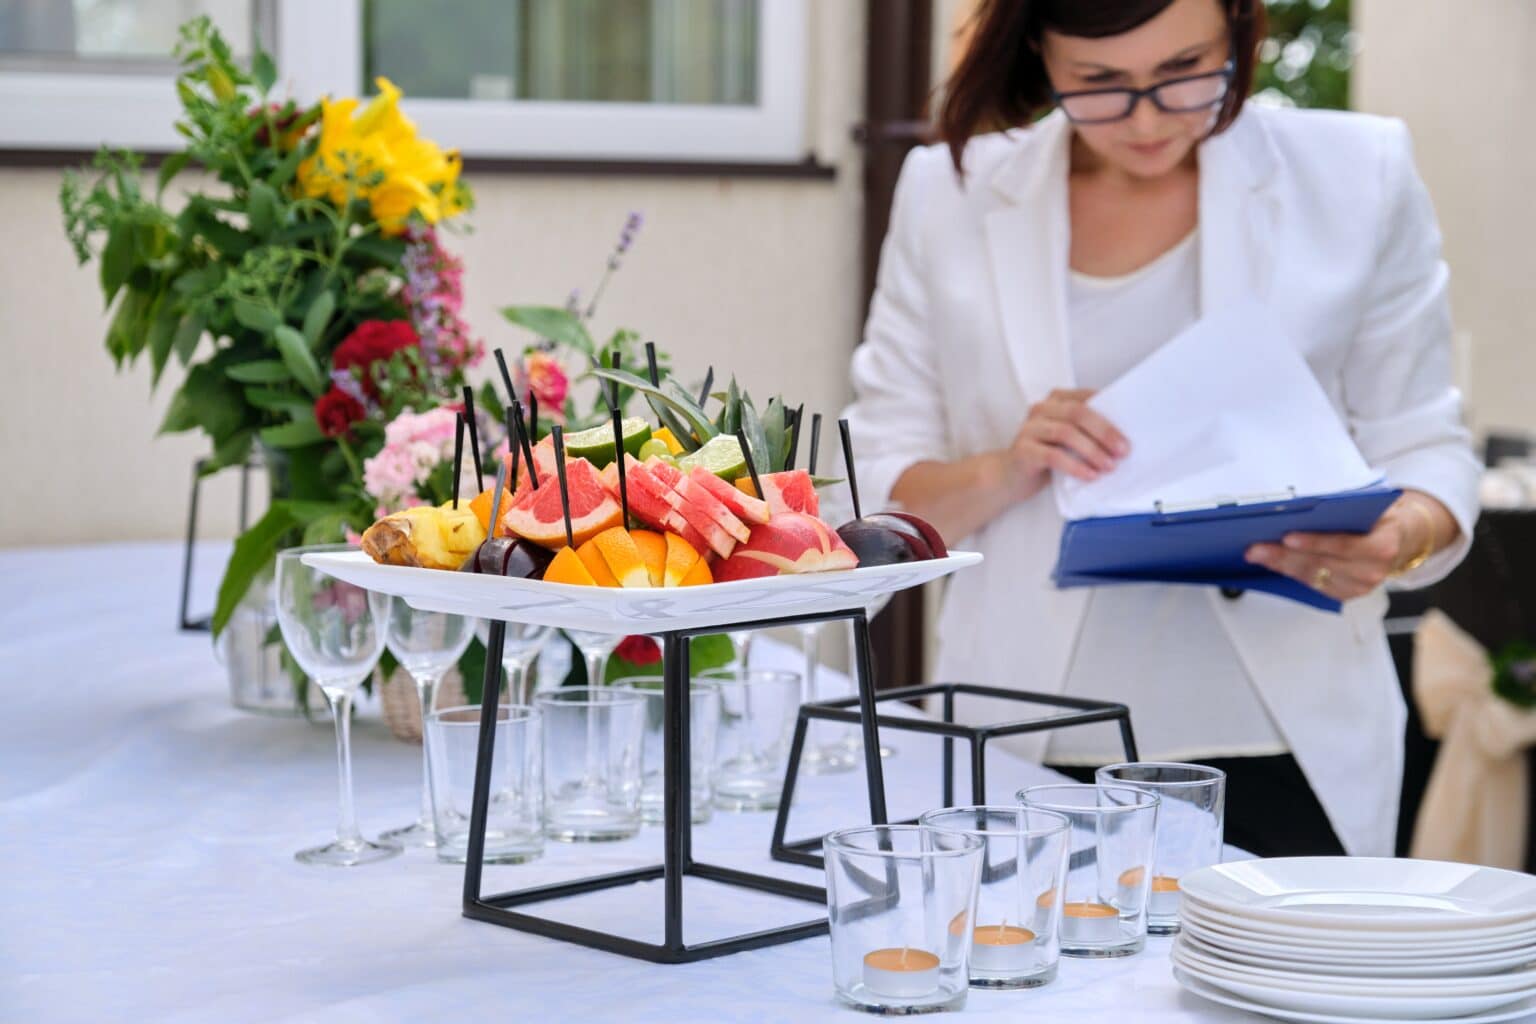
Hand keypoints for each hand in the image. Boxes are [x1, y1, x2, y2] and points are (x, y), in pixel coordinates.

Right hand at [1004, 388, 1129, 500]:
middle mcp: (1041, 409)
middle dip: (1104, 432)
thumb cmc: (1044, 456)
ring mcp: (1029, 428)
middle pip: (1078, 413)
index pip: (1087, 398)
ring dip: (1092, 451)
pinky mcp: (1023, 450)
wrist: (1008, 477)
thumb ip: (1085, 431)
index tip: (1128, 433)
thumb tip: (1122, 440)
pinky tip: (1089, 476)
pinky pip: (1053, 456)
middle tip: (1123, 451)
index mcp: (1056, 400)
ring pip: (1066, 433)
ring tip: (1108, 466)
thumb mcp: (1066, 439)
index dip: (1110, 414)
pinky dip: (1075, 466)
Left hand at [1244, 497, 1438, 601]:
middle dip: (1284, 555)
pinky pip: (1313, 585)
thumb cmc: (1379, 518)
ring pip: (1312, 576)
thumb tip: (1301, 504)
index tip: (1287, 536)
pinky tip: (1273, 563)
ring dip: (1280, 565)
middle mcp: (1373, 571)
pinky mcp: (1347, 595)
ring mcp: (1360, 587)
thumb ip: (1345, 508)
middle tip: (1256, 547)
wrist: (1401, 538)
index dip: (1314, 542)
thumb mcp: (1370, 506)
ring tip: (1257, 554)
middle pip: (1320, 564)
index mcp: (1384, 545)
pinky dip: (1290, 573)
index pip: (1343, 545)